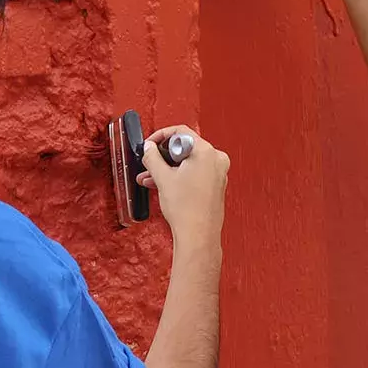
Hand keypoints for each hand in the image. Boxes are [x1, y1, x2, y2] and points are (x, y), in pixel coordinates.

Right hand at [138, 125, 227, 244]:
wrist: (198, 235)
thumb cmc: (187, 210)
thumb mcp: (163, 178)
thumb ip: (152, 157)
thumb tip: (149, 148)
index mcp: (206, 152)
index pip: (181, 132)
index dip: (161, 136)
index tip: (150, 144)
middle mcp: (216, 159)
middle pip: (185, 147)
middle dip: (163, 156)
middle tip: (149, 162)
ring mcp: (218, 173)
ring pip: (188, 162)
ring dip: (168, 168)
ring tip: (150, 177)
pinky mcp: (215, 185)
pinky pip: (195, 173)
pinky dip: (179, 176)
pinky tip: (163, 184)